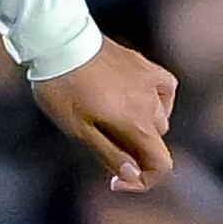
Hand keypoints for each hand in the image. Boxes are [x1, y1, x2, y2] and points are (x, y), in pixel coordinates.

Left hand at [34, 40, 176, 192]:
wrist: (58, 42)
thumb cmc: (63, 89)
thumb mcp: (80, 130)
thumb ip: (110, 154)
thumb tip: (133, 175)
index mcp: (137, 124)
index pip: (161, 164)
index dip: (144, 181)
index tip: (118, 180)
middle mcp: (151, 103)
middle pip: (157, 141)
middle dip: (136, 152)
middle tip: (106, 147)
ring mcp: (150, 80)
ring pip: (161, 116)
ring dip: (145, 127)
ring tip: (114, 122)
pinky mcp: (143, 63)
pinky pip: (164, 89)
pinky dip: (158, 100)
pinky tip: (142, 100)